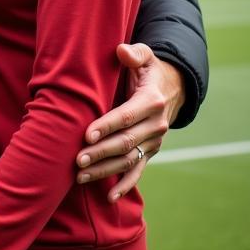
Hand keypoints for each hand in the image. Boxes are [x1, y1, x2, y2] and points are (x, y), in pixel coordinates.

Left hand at [76, 43, 185, 200]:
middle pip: (126, 142)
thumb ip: (135, 53)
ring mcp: (154, 141)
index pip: (127, 115)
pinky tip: (109, 197)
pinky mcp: (150, 151)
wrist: (173, 88)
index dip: (107, 125)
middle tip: (76, 159)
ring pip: (128, 160)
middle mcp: (156, 125)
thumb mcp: (146, 56)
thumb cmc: (149, 70)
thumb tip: (121, 51)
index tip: (87, 134)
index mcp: (152, 101)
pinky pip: (138, 171)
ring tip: (80, 176)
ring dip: (105, 170)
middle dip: (100, 152)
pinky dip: (125, 185)